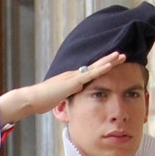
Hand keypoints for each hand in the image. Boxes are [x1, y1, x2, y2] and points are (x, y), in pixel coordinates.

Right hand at [0, 51, 126, 124]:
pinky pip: (90, 74)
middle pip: (95, 66)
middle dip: (109, 60)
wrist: (32, 99)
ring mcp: (74, 77)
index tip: (113, 63)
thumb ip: (65, 97)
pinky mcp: (73, 81)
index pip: (90, 72)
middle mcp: (74, 75)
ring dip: (109, 60)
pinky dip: (101, 69)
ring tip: (121, 55)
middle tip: (122, 54)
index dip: (102, 66)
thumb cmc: (41, 101)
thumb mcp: (57, 99)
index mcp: (71, 79)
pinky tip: (111, 64)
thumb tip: (69, 100)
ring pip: (95, 67)